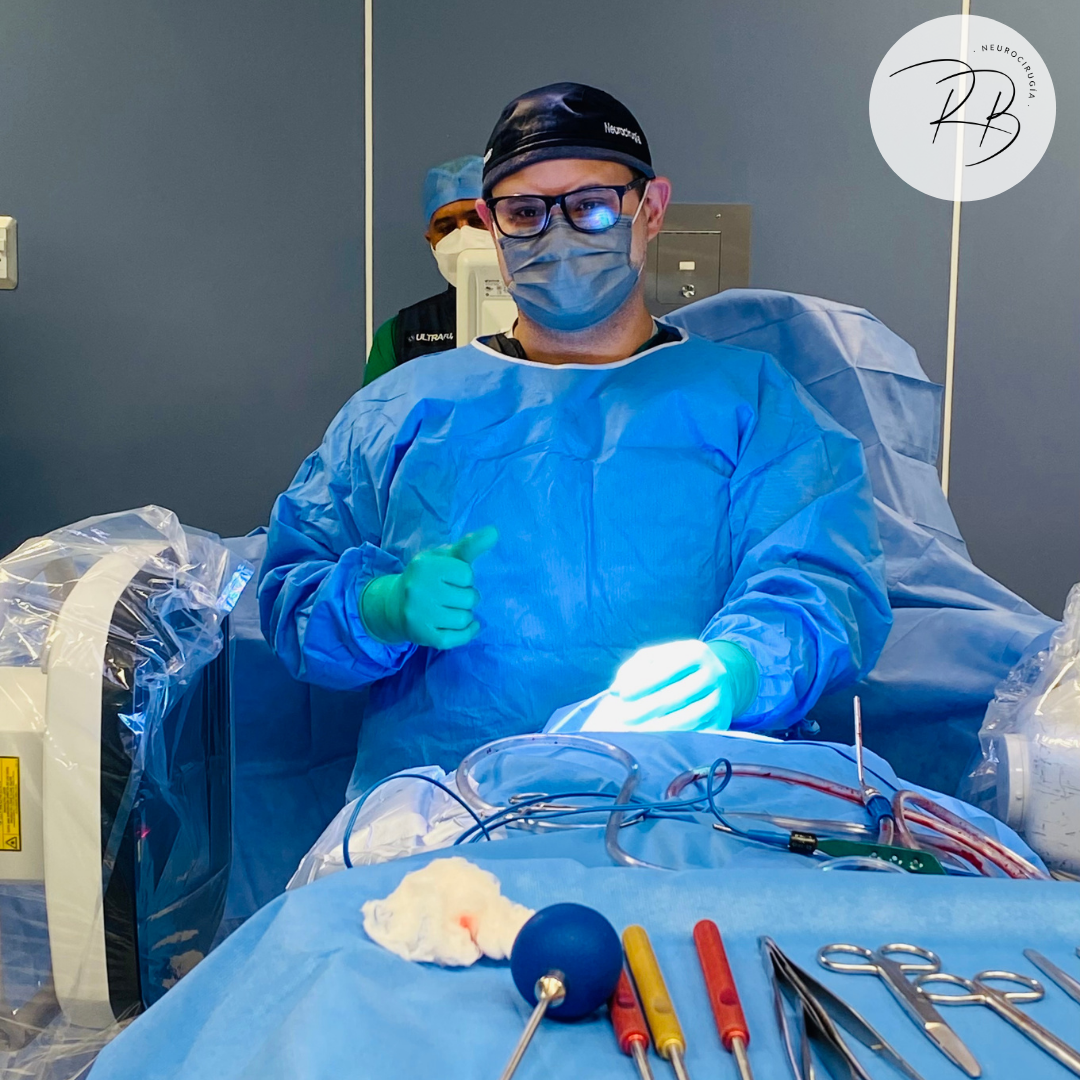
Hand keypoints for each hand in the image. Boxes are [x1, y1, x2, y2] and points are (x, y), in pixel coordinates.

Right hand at [360, 527, 498, 648]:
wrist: (393, 606)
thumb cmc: (427, 578)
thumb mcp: (444, 557)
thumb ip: (470, 545)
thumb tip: (495, 531)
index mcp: (425, 566)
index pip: (467, 574)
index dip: (465, 578)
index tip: (452, 579)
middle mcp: (419, 590)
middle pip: (470, 598)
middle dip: (467, 597)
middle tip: (452, 596)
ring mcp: (420, 615)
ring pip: (466, 618)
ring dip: (465, 615)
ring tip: (451, 609)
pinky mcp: (424, 636)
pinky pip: (458, 638)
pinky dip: (467, 632)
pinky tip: (466, 626)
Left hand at [589, 639, 757, 731]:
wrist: (719, 677)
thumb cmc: (678, 667)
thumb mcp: (658, 657)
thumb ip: (634, 668)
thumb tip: (616, 690)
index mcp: (696, 652)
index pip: (667, 669)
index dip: (643, 683)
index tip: (622, 696)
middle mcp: (714, 674)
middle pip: (676, 695)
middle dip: (646, 709)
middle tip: (624, 718)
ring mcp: (721, 698)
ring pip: (689, 717)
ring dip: (660, 727)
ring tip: (637, 731)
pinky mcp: (722, 720)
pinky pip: (697, 732)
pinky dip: (676, 737)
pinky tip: (657, 738)